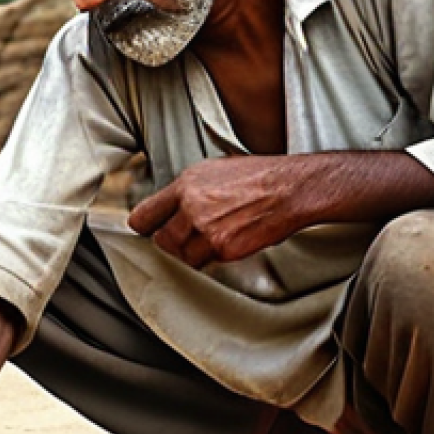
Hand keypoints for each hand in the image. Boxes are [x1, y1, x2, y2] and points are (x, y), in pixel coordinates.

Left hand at [127, 155, 308, 266]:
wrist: (289, 189)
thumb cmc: (258, 177)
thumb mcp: (213, 170)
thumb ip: (188, 190)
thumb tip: (172, 206)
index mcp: (185, 184)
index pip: (144, 216)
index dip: (145, 227)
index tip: (148, 231)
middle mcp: (191, 207)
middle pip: (161, 241)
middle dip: (170, 243)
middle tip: (184, 240)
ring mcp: (206, 230)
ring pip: (181, 256)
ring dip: (191, 254)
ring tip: (208, 242)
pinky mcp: (223, 249)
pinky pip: (205, 263)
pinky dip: (212, 259)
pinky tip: (225, 244)